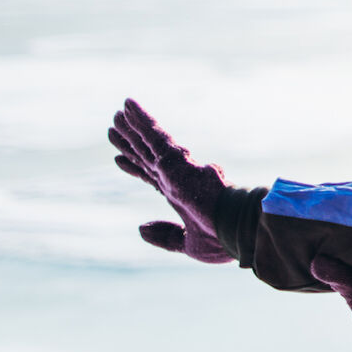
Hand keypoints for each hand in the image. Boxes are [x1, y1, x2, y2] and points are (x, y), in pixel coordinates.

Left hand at [109, 98, 234, 263]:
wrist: (237, 229)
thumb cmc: (221, 238)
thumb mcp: (188, 243)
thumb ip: (165, 235)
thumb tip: (141, 228)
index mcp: (180, 196)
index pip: (151, 177)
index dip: (134, 167)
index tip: (118, 159)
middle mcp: (176, 178)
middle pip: (146, 156)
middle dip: (130, 143)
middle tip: (113, 128)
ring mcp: (176, 168)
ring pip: (147, 142)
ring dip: (131, 127)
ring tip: (118, 114)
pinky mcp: (176, 159)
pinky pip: (154, 135)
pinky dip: (141, 120)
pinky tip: (128, 107)